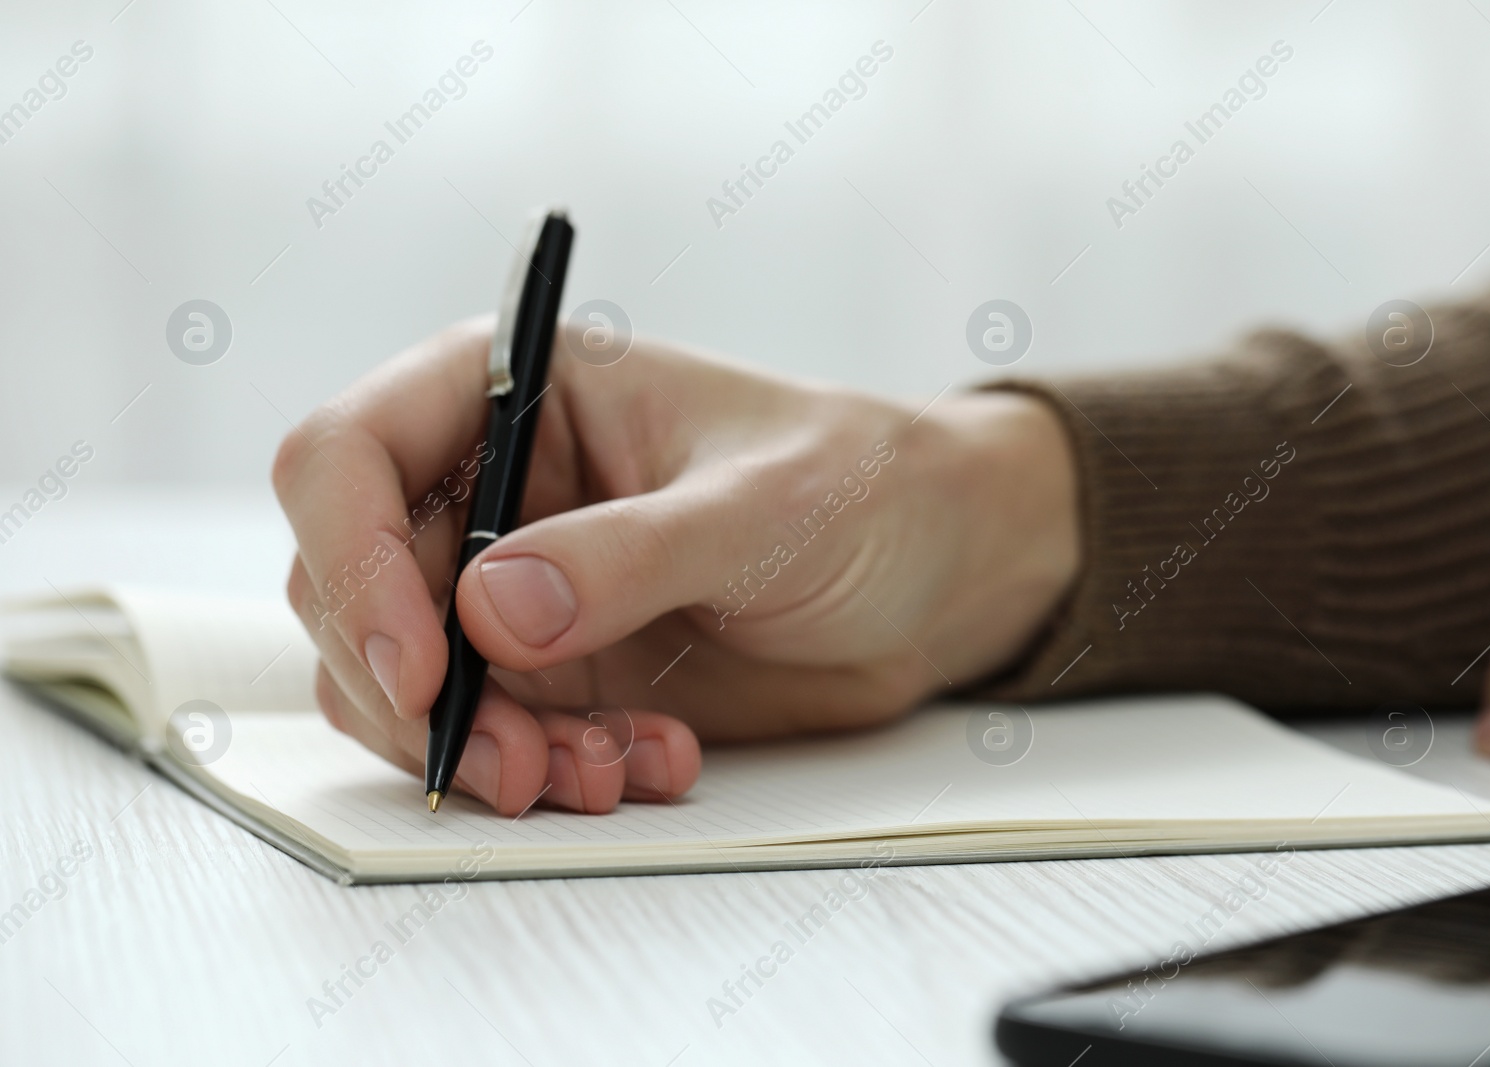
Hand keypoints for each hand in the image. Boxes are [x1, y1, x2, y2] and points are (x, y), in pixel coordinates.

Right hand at [273, 317, 1079, 814]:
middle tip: (515, 764)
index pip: (347, 455)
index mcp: (519, 390)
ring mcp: (517, 584)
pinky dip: (550, 773)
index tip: (422, 668)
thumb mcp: (764, 508)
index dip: (353, 563)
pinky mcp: (557, 668)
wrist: (938, 570)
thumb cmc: (866, 487)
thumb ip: (630, 554)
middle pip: (352, 589)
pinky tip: (653, 762)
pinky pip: (493, 736)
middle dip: (419, 695)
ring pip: (407, 683)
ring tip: (604, 775)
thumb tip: (487, 612)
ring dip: (484, 749)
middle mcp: (494, 486)